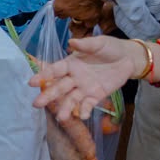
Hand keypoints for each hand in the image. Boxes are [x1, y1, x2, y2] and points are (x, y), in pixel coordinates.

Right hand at [29, 34, 143, 125]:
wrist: (128, 58)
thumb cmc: (110, 48)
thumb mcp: (99, 43)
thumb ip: (86, 44)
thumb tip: (71, 42)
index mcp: (71, 64)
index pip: (55, 71)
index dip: (43, 76)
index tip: (31, 82)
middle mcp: (74, 77)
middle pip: (59, 88)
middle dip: (48, 95)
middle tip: (36, 104)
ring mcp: (84, 88)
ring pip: (72, 99)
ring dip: (65, 108)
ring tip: (60, 118)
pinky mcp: (96, 95)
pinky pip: (88, 104)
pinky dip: (85, 110)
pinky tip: (82, 116)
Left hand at [42, 0, 106, 25]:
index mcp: (60, 6)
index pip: (53, 11)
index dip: (56, 5)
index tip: (59, 0)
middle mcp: (69, 14)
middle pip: (64, 15)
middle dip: (65, 10)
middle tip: (70, 2)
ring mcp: (81, 17)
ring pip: (76, 20)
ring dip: (76, 16)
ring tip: (80, 8)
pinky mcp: (93, 17)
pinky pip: (88, 23)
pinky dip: (88, 19)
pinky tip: (90, 12)